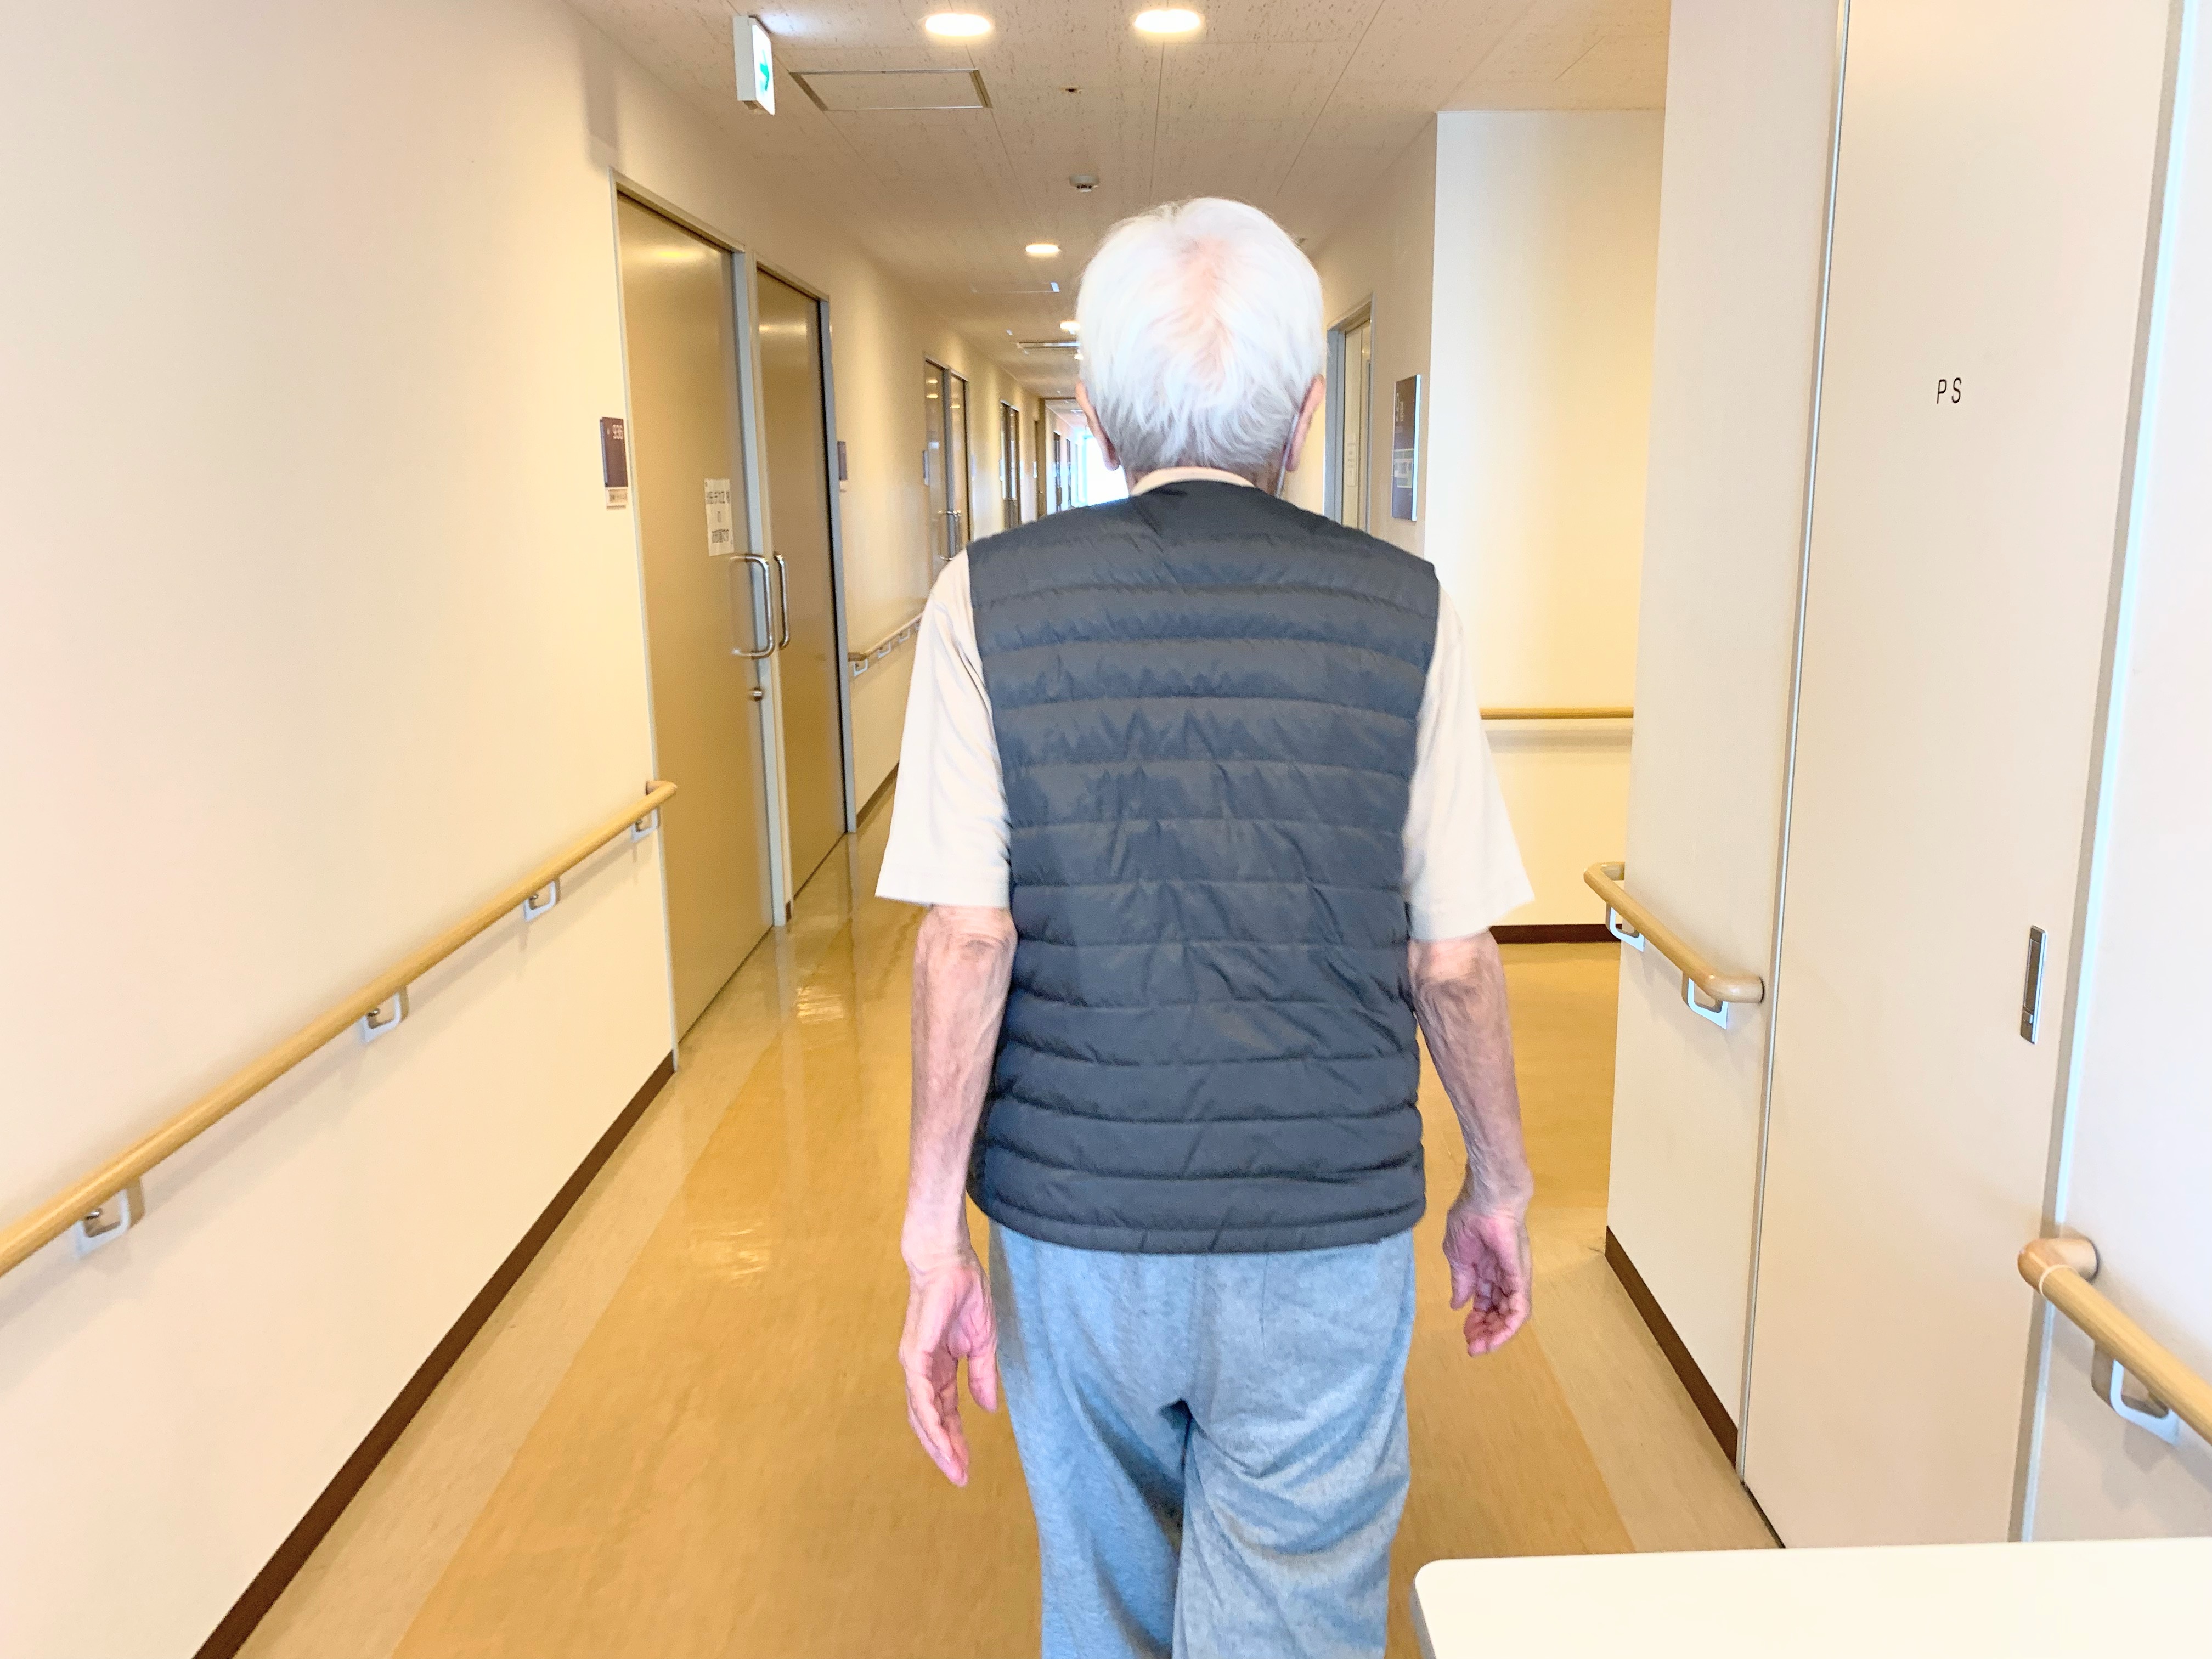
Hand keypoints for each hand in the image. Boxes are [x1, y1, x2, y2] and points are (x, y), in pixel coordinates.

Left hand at [898, 1242, 999, 1485]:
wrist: (947, 1259)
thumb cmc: (963, 1291)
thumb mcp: (983, 1341)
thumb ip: (982, 1375)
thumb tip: (987, 1408)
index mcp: (939, 1366)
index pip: (944, 1410)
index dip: (955, 1437)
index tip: (967, 1465)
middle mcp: (922, 1370)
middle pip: (930, 1420)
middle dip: (945, 1450)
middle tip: (961, 1477)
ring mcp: (915, 1364)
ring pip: (922, 1415)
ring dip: (938, 1444)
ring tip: (954, 1468)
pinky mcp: (914, 1356)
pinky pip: (920, 1398)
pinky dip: (931, 1422)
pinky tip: (942, 1441)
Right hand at [1441, 1192, 1531, 1354]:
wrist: (1487, 1196)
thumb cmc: (1470, 1217)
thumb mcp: (1457, 1254)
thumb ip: (1461, 1280)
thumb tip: (1457, 1303)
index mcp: (1485, 1270)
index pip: (1484, 1303)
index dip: (1475, 1321)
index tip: (1464, 1334)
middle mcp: (1502, 1277)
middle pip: (1498, 1313)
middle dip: (1485, 1332)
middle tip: (1471, 1347)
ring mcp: (1513, 1277)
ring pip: (1510, 1315)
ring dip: (1497, 1334)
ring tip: (1481, 1346)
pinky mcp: (1520, 1276)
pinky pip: (1520, 1306)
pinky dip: (1510, 1325)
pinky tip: (1498, 1337)